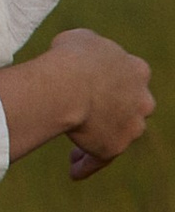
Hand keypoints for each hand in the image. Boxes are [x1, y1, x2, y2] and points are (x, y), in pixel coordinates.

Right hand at [53, 27, 154, 178]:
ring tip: (73, 155)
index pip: (129, 78)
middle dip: (113, 113)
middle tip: (88, 116)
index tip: (92, 85)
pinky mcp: (115, 148)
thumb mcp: (82, 39)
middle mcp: (142, 101)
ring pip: (115, 137)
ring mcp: (132, 126)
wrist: (69, 84)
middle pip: (129, 110)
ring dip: (97, 142)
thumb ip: (91, 51)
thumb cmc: (72, 57)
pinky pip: (99, 159)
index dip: (109, 82)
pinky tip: (74, 172)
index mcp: (138, 70)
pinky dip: (86, 166)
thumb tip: (81, 58)